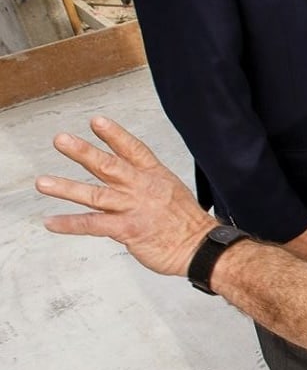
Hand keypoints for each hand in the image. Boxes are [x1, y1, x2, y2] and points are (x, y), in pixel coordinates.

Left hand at [35, 116, 214, 276]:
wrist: (200, 248)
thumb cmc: (187, 223)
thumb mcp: (172, 191)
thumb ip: (148, 183)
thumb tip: (131, 181)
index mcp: (154, 176)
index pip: (132, 149)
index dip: (114, 134)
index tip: (96, 122)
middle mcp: (142, 188)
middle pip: (108, 165)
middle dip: (82, 151)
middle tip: (60, 140)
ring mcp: (133, 208)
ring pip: (95, 194)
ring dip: (66, 187)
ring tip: (43, 182)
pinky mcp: (127, 230)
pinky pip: (93, 225)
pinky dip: (70, 224)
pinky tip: (52, 222)